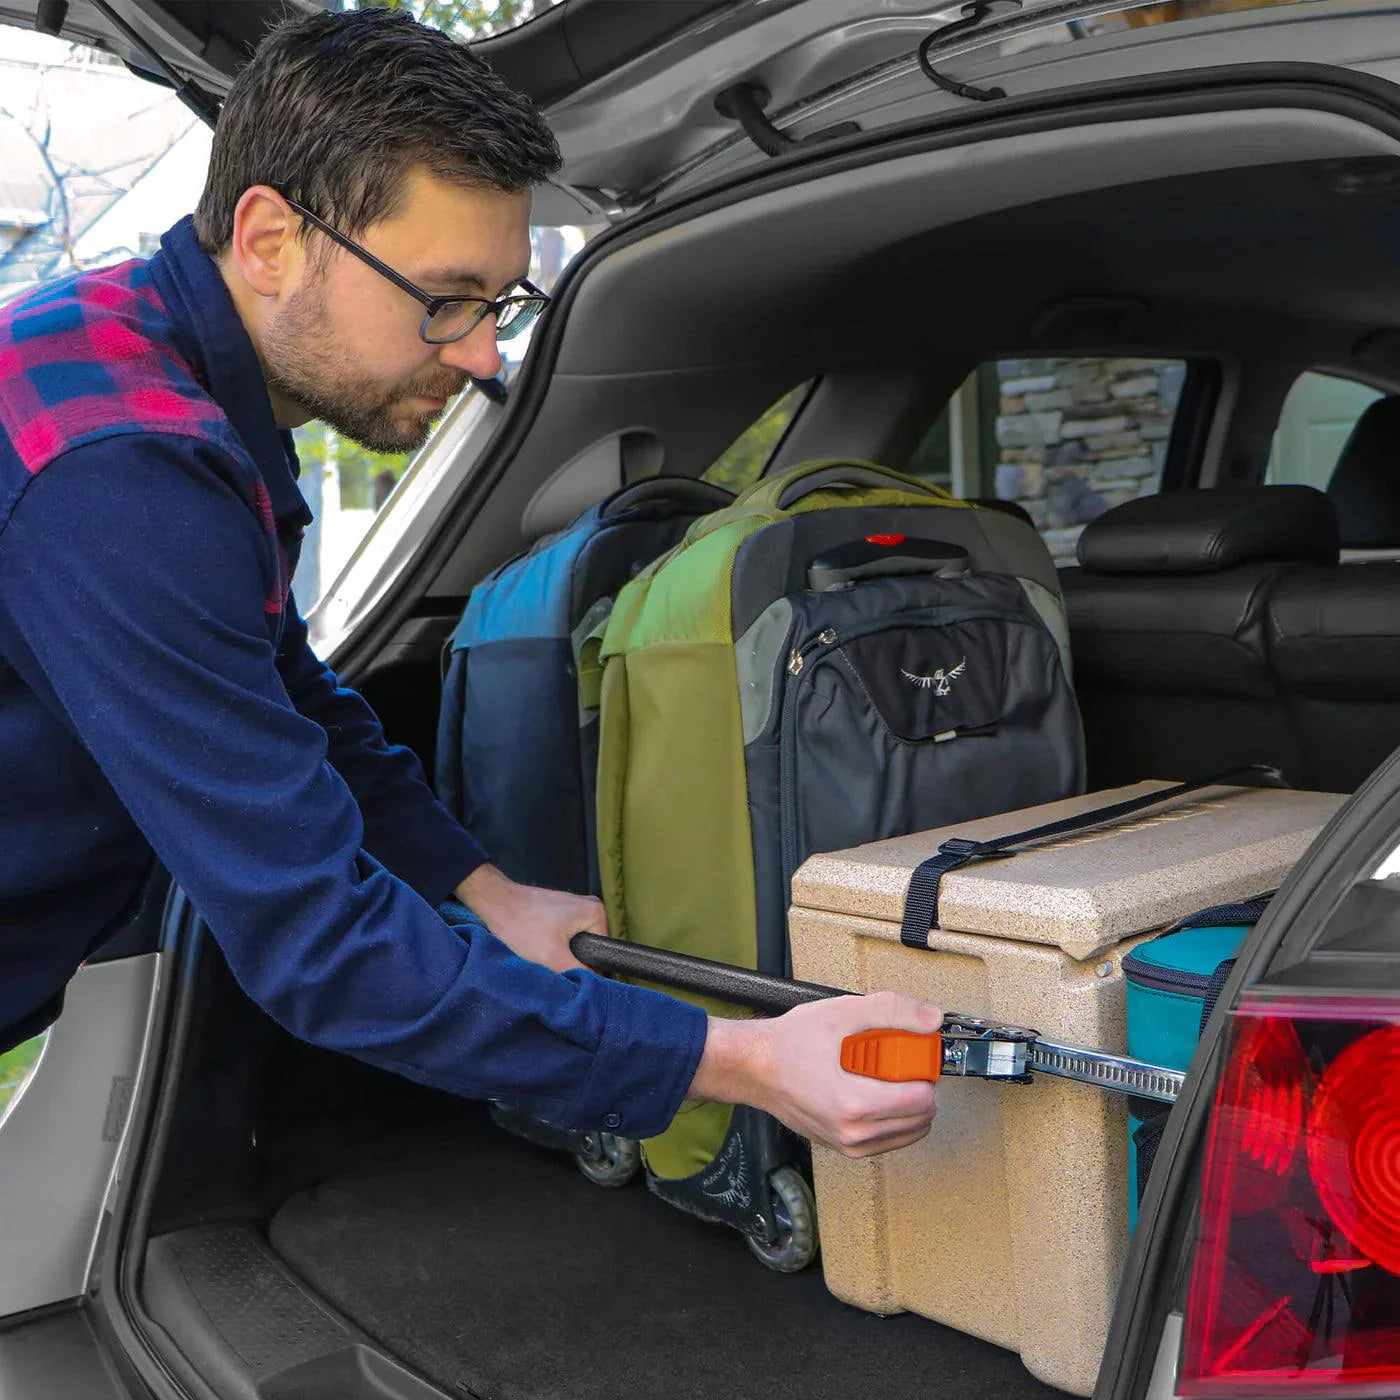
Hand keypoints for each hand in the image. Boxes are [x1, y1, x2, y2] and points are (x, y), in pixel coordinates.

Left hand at [454, 864, 607, 973]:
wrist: (494, 902)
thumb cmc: (522, 925)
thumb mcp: (553, 957)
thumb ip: (579, 973)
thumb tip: (594, 986)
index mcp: (597, 913)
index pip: (601, 953)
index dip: (585, 968)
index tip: (565, 972)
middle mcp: (590, 906)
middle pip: (588, 948)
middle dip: (570, 960)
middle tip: (551, 964)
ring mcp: (574, 906)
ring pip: (574, 943)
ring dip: (560, 953)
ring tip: (542, 955)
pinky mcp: (559, 910)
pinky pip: (564, 935)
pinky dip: (551, 944)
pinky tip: (537, 944)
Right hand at [689, 991, 941, 1157]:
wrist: (755, 1067)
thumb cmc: (791, 1043)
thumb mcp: (844, 1013)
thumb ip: (894, 1013)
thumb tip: (932, 1019)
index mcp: (856, 1104)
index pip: (923, 1099)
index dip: (924, 1071)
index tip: (912, 1053)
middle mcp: (854, 1134)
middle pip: (921, 1119)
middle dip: (919, 1087)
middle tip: (899, 1061)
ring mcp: (849, 1145)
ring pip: (909, 1132)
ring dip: (909, 1104)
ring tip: (884, 1074)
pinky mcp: (844, 1148)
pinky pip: (888, 1139)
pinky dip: (893, 1117)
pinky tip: (874, 1089)